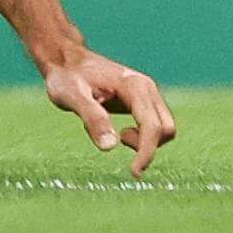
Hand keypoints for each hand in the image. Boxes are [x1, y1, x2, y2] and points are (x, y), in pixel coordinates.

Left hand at [40, 50, 176, 176]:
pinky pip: (154, 127)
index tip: (134, 172)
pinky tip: (114, 129)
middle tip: (116, 140)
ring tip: (111, 132)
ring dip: (144, 142)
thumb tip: (110, 146)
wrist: (67, 61)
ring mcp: (147, 94)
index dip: (146, 152)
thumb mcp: (71, 97)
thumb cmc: (66, 77)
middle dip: (146, 146)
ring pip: (164, 129)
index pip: (152, 126)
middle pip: (165, 129)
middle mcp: (146, 88)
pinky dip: (141, 137)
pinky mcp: (144, 102)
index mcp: (134, 86)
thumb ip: (92, 118)